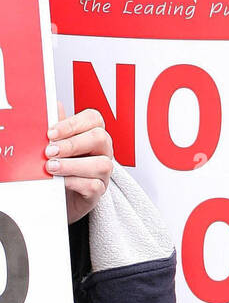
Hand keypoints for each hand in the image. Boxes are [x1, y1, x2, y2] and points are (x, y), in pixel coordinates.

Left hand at [46, 105, 113, 224]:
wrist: (59, 197)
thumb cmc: (61, 166)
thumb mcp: (57, 145)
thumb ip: (57, 127)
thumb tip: (53, 105)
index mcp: (93, 133)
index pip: (93, 119)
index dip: (72, 124)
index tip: (50, 132)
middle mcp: (103, 150)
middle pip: (100, 138)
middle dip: (72, 144)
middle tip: (50, 151)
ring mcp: (104, 172)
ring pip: (101, 164)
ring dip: (73, 165)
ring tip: (51, 168)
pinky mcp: (99, 191)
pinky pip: (94, 186)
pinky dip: (75, 183)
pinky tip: (61, 182)